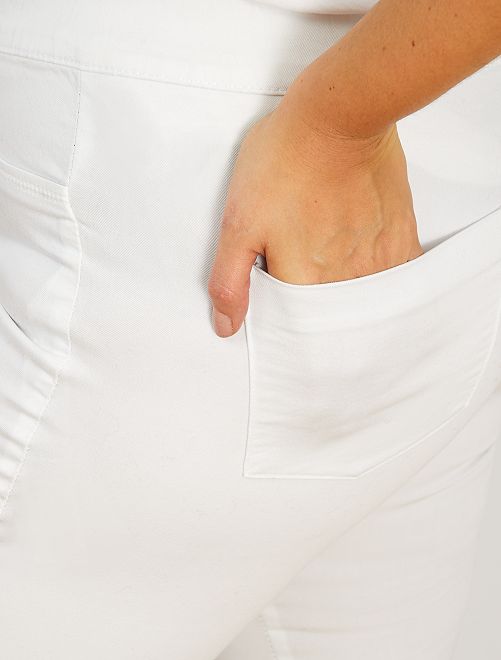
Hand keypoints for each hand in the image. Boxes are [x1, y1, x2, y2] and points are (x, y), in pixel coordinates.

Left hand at [208, 93, 423, 337]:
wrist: (340, 114)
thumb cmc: (286, 159)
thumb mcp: (238, 221)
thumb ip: (229, 281)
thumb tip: (226, 326)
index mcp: (304, 282)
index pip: (291, 323)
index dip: (279, 312)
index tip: (275, 285)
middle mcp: (346, 281)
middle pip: (327, 315)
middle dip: (312, 302)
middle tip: (303, 261)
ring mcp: (379, 262)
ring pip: (359, 300)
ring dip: (344, 290)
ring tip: (330, 254)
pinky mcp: (401, 240)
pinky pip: (392, 278)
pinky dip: (376, 276)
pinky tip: (362, 254)